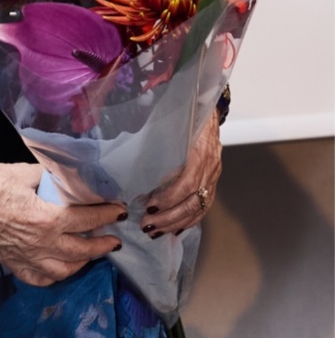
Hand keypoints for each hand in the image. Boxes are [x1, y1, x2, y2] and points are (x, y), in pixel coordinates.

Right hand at [0, 159, 124, 286]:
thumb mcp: (27, 173)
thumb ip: (53, 179)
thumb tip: (70, 179)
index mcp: (48, 219)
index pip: (89, 220)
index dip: (108, 214)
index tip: (117, 210)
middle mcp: (41, 243)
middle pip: (83, 250)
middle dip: (104, 244)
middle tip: (113, 239)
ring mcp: (26, 257)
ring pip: (65, 270)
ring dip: (83, 262)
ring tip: (90, 254)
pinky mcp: (12, 263)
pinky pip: (39, 278)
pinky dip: (54, 276)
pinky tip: (60, 267)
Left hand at [141, 111, 221, 237]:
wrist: (207, 105)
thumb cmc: (182, 114)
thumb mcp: (169, 122)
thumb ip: (152, 137)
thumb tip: (123, 153)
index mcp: (200, 150)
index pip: (188, 182)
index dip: (169, 197)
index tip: (148, 206)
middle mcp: (211, 165)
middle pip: (194, 200)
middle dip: (169, 217)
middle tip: (146, 225)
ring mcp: (214, 174)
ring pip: (200, 207)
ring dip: (177, 222)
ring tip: (155, 231)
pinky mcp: (214, 179)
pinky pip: (205, 205)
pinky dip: (190, 220)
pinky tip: (175, 230)